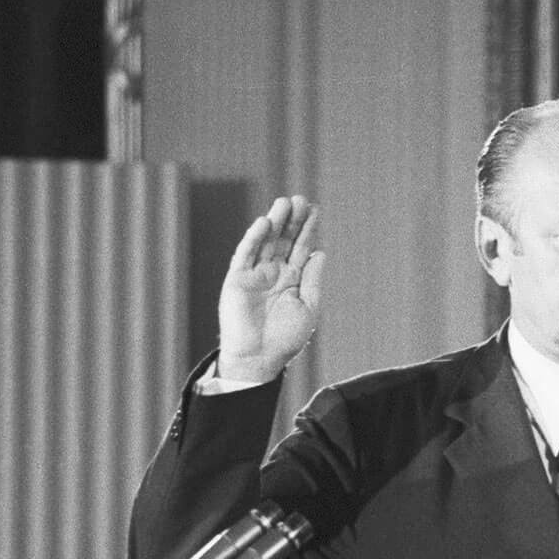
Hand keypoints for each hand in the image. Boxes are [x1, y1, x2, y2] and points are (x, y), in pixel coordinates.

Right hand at [217, 195, 325, 382]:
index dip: (307, 229)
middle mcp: (274, 272)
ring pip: (265, 242)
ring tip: (285, 203)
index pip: (301, 248)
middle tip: (301, 199)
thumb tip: (320, 253)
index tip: (315, 210)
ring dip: (274, 222)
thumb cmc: (285, 338)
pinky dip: (254, 238)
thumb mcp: (308, 307)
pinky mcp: (237, 279)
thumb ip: (313, 280)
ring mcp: (255, 274)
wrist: (259, 358)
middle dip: (292, 220)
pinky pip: (246, 254)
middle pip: (284, 240)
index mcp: (292, 279)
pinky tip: (264, 223)